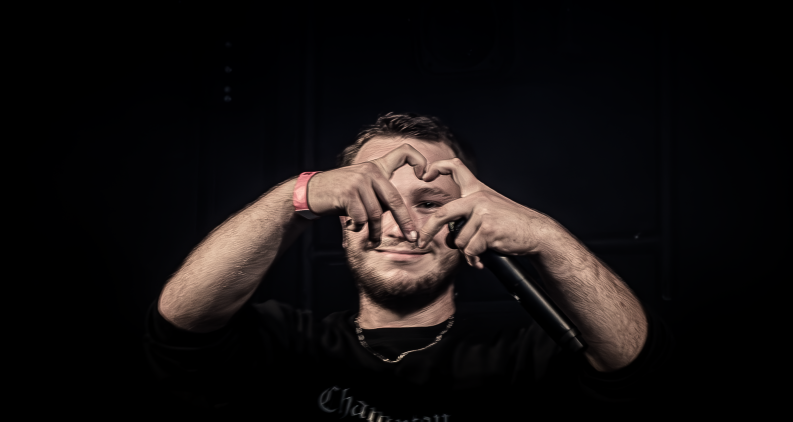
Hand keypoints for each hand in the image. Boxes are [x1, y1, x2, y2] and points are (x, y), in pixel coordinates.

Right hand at [307, 143, 427, 243]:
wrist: (310, 192)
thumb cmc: (341, 195)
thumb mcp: (363, 189)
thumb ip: (381, 196)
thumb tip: (404, 221)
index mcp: (377, 167)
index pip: (404, 152)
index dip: (419, 159)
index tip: (425, 175)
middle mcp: (370, 170)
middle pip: (394, 200)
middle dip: (405, 222)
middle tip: (412, 238)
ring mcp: (359, 180)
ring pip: (376, 214)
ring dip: (374, 232)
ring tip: (371, 240)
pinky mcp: (348, 192)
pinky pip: (361, 218)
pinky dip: (358, 227)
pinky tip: (351, 226)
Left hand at [417, 158, 553, 267]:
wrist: (536, 232)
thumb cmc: (511, 225)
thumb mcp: (489, 211)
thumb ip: (467, 217)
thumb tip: (447, 238)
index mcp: (477, 190)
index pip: (456, 168)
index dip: (438, 167)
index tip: (425, 174)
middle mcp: (478, 198)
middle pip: (443, 214)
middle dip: (428, 231)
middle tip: (420, 242)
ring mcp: (482, 212)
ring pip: (459, 240)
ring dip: (467, 251)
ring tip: (480, 251)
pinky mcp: (487, 228)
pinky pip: (470, 250)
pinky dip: (474, 259)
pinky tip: (482, 259)